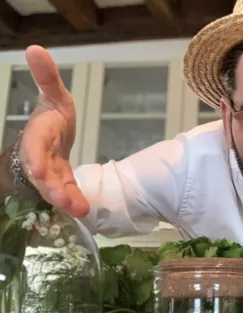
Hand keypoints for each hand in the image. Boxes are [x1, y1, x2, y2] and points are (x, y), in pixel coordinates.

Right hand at [19, 45, 88, 216]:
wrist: (53, 137)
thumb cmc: (53, 116)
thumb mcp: (54, 96)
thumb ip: (47, 78)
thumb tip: (36, 48)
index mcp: (38, 134)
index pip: (33, 147)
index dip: (35, 158)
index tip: (38, 169)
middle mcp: (39, 156)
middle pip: (43, 174)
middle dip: (52, 187)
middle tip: (64, 199)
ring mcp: (50, 172)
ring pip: (54, 188)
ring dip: (64, 199)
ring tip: (78, 209)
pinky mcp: (61, 183)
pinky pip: (67, 192)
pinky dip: (74, 201)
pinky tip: (84, 210)